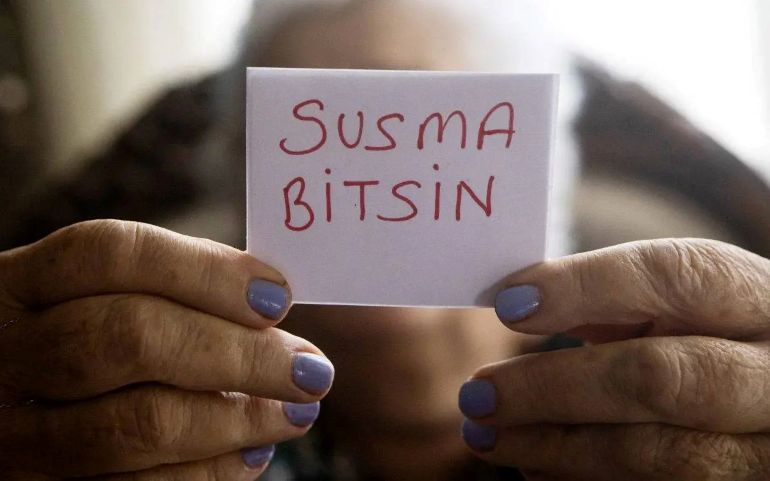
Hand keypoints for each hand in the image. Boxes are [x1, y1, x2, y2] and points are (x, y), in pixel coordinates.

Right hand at [0, 220, 333, 479]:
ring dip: (237, 419)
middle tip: (310, 367)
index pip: (112, 255)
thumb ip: (167, 289)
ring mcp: (13, 433)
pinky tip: (253, 451)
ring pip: (137, 423)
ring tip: (298, 410)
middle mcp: (7, 353)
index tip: (279, 295)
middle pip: (131, 337)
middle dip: (238, 354)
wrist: (5, 411)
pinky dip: (208, 471)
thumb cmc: (74, 337)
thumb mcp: (91, 299)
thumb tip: (270, 300)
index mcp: (22, 285)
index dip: (205, 272)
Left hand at [459, 239, 769, 479]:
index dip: (584, 288)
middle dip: (555, 388)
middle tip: (477, 394)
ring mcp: (766, 446)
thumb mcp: (683, 302)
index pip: (672, 277)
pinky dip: (585, 480)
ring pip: (660, 456)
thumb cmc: (713, 333)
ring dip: (556, 448)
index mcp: (750, 297)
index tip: (507, 305)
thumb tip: (515, 301)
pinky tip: (535, 465)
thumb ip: (615, 297)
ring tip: (485, 435)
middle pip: (660, 379)